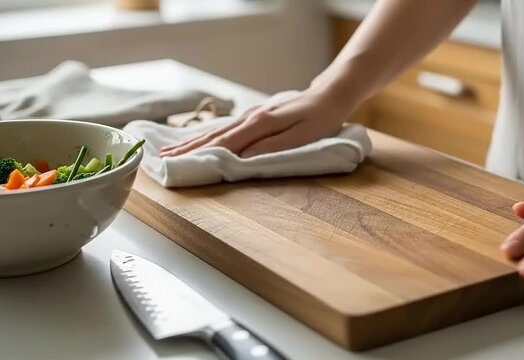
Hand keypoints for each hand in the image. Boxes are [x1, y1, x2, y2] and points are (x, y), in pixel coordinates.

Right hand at [160, 88, 353, 158]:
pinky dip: (207, 135)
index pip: (224, 143)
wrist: (329, 95)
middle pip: (213, 136)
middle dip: (187, 149)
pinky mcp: (255, 116)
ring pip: (216, 131)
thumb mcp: (302, 136)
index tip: (177, 165)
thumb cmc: (319, 119)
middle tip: (162, 160)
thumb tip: (244, 157)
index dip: (199, 155)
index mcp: (260, 124)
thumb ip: (273, 146)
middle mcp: (250, 118)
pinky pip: (225, 128)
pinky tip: (197, 139)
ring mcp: (251, 116)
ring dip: (192, 142)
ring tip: (170, 151)